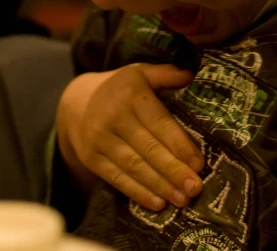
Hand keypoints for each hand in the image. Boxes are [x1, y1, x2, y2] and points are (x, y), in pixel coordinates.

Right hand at [56, 63, 203, 211]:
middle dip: (173, 170)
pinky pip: (117, 178)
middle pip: (148, 148)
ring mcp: (99, 138)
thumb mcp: (140, 73)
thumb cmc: (120, 88)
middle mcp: (113, 115)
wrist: (77, 101)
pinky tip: (158, 203)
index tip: (199, 163)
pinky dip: (138, 193)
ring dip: (160, 185)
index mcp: (131, 92)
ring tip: (182, 200)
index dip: (179, 144)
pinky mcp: (91, 158)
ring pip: (134, 166)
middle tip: (195, 188)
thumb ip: (165, 73)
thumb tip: (192, 74)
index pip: (159, 122)